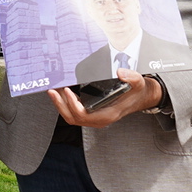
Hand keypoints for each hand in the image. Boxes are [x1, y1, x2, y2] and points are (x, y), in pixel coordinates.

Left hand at [45, 71, 160, 127]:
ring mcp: (94, 117)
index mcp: (108, 114)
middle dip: (60, 105)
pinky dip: (65, 104)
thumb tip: (121, 73)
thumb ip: (131, 78)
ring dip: (60, 105)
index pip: (84, 115)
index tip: (67, 91)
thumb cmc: (136, 92)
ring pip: (71, 116)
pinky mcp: (91, 113)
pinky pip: (74, 112)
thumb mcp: (138, 82)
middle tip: (52, 91)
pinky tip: (60, 92)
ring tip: (52, 91)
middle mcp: (99, 119)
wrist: (140, 97)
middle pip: (73, 118)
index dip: (73, 105)